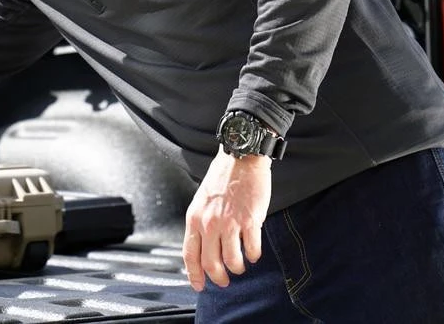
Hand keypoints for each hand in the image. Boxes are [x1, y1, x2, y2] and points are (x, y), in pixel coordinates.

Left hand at [182, 148, 271, 291]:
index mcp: (195, 218)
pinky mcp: (250, 220)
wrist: (241, 157)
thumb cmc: (223, 177)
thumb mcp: (202, 201)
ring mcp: (230, 222)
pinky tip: (254, 252)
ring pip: (232, 261)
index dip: (194, 275)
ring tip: (241, 264)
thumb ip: (201, 224)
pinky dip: (253, 255)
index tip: (199, 285)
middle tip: (225, 280)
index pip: (190, 255)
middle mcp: (210, 223)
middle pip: (211, 263)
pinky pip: (252, 249)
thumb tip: (203, 248)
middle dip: (219, 278)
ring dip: (238, 267)